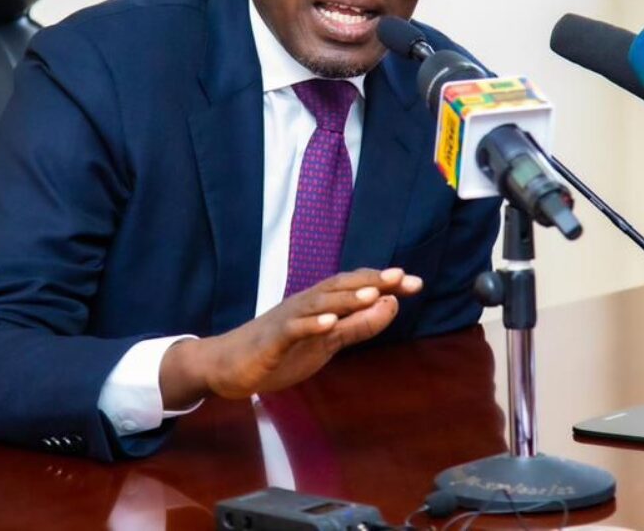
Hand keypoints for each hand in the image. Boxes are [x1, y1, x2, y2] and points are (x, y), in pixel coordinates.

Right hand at [159, 267, 421, 406]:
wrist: (227, 365)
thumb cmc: (279, 352)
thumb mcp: (327, 342)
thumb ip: (358, 326)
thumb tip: (391, 305)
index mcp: (320, 305)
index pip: (356, 287)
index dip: (384, 283)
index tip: (415, 282)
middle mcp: (305, 305)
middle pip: (340, 287)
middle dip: (372, 281)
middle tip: (403, 277)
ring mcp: (287, 320)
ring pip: (319, 303)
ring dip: (346, 298)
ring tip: (373, 293)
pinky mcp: (271, 339)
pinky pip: (293, 329)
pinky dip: (312, 324)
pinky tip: (330, 323)